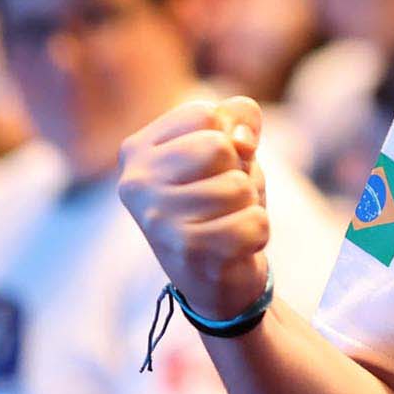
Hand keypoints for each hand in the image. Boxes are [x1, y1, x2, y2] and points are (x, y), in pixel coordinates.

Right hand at [119, 95, 272, 320]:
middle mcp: (135, 183)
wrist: (215, 279)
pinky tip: (233, 246)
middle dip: (238, 172)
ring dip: (248, 204)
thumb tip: (240, 141)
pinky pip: (254, 222)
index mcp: (137, 150)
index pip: (205, 114)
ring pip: (238, 186)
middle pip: (220, 147)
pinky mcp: (186, 252)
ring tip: (225, 222)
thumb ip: (240, 117)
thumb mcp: (231, 149)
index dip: (229, 138)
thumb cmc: (221, 201)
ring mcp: (157, 219)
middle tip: (223, 199)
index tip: (214, 168)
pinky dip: (257, 232)